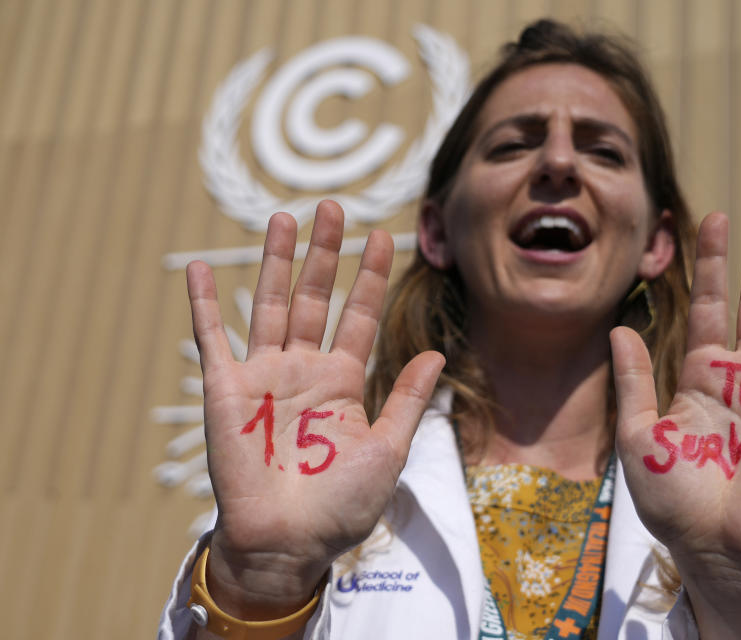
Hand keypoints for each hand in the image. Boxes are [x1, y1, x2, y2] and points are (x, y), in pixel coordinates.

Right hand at [186, 201, 443, 617]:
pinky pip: (211, 338)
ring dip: (275, 261)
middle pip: (314, 298)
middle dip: (324, 253)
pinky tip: (199, 266)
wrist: (290, 542)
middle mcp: (303, 370)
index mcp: (343, 382)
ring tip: (284, 216)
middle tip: (332, 206)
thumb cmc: (342, 504)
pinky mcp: (225, 389)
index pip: (358, 316)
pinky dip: (203, 303)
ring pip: (269, 304)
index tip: (383, 236)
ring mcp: (263, 375)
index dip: (370, 277)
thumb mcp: (388, 448)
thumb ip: (408, 398)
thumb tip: (438, 353)